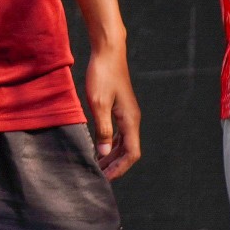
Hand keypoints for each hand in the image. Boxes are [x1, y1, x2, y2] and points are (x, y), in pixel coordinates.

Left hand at [84, 41, 141, 178]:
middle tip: (99, 175)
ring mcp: (127, 112)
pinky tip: (98, 144)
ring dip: (113, 154)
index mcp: (130, 120)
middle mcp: (132, 119)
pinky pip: (119, 131)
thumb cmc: (102, 75)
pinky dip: (111, 142)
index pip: (131, 153)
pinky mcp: (120, 106)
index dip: (120, 167)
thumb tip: (105, 152)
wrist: (108, 52)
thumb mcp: (98, 103)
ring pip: (124, 141)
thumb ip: (103, 129)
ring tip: (97, 164)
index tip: (106, 178)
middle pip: (129, 150)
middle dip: (115, 164)